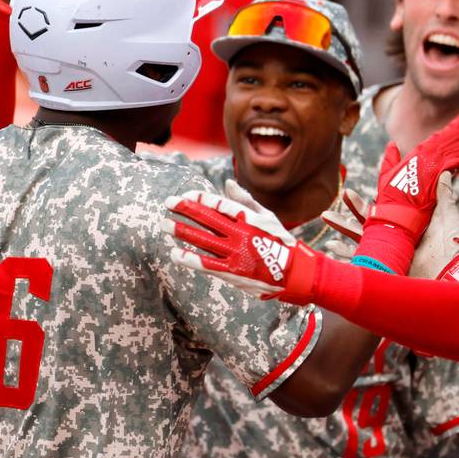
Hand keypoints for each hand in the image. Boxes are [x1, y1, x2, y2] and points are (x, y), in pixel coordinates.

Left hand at [163, 179, 320, 303]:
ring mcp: (235, 253)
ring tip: (164, 225)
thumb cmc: (281, 241)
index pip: (218, 204)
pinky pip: (207, 264)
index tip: (183, 196)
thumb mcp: (267, 217)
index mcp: (247, 217)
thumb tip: (228, 184)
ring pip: (203, 240)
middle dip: (185, 210)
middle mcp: (239, 233)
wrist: (295, 273)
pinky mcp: (232, 272)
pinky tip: (175, 253)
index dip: (199, 199)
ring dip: (181, 231)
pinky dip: (189, 258)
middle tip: (167, 203)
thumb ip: (245, 201)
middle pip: (206, 219)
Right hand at [325, 177, 458, 278]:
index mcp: (404, 227)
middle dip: (350, 211)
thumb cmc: (448, 251)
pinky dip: (344, 256)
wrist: (445, 279)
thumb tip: (444, 173)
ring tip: (327, 216)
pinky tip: (332, 249)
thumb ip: (444, 197)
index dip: (368, 199)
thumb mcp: (447, 220)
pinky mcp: (380, 270)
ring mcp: (384, 255)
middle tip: (341, 197)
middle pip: (365, 223)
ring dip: (342, 228)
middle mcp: (391, 240)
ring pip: (358, 239)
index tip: (351, 191)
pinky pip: (358, 262)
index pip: (382, 209)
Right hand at [372, 111, 458, 241]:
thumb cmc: (391, 198)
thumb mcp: (387, 174)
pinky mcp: (441, 171)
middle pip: (455, 137)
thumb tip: (391, 145)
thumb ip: (391, 158)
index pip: (441, 135)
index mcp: (418, 153)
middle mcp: (428, 153)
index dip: (455, 126)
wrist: (396, 213)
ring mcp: (435, 161)